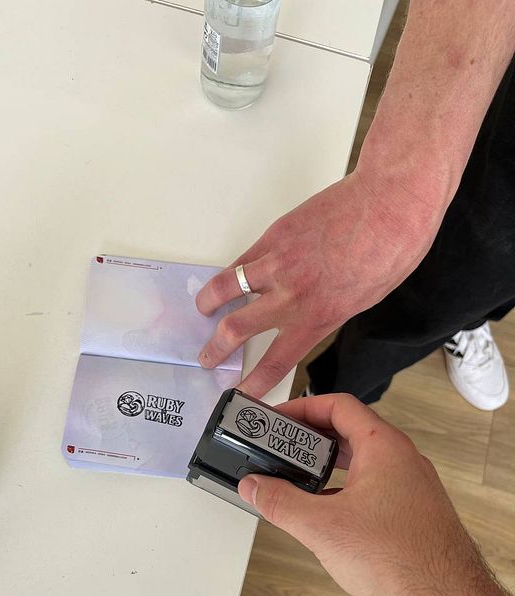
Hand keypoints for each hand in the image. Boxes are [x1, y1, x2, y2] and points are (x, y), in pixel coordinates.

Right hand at [196, 170, 439, 397]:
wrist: (390, 202)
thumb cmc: (392, 248)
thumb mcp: (365, 300)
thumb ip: (329, 313)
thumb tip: (311, 316)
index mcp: (319, 318)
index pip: (276, 360)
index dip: (255, 381)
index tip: (242, 392)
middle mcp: (292, 296)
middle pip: (237, 329)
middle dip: (216, 348)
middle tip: (208, 357)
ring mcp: (278, 263)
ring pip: (226, 289)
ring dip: (209, 304)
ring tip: (203, 311)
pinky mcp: (275, 235)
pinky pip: (241, 260)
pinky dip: (228, 272)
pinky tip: (225, 279)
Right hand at [237, 393, 490, 595]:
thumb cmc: (401, 562)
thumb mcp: (322, 527)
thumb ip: (280, 502)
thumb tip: (254, 486)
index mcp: (384, 448)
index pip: (338, 406)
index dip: (302, 407)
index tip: (277, 418)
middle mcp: (402, 460)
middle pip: (349, 431)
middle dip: (310, 437)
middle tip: (279, 446)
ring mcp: (410, 487)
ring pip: (361, 461)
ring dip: (326, 465)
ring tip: (295, 476)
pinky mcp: (411, 513)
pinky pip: (372, 486)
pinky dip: (343, 489)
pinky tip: (322, 512)